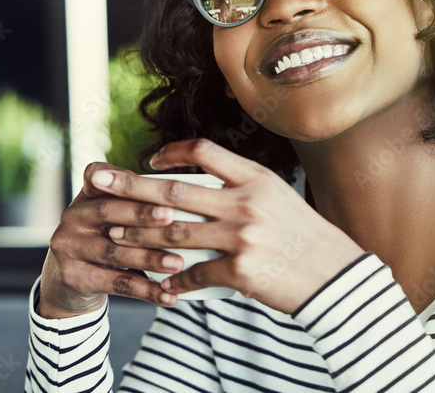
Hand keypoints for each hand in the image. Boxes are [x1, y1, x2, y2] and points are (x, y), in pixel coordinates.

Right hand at [38, 162, 184, 318]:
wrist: (68, 284)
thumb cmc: (105, 239)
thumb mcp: (113, 215)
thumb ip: (137, 199)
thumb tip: (190, 191)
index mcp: (86, 195)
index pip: (103, 177)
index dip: (125, 179)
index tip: (153, 181)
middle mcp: (72, 217)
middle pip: (108, 211)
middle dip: (142, 214)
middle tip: (172, 216)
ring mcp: (69, 247)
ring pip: (114, 252)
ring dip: (149, 258)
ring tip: (178, 263)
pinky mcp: (73, 277)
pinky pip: (115, 284)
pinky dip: (145, 291)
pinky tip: (168, 296)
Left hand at [99, 138, 364, 314]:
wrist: (337, 278)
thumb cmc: (306, 237)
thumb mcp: (280, 198)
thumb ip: (243, 187)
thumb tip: (202, 180)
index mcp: (256, 178)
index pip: (205, 151)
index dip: (172, 152)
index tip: (149, 159)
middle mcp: (246, 202)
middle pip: (175, 189)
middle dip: (129, 184)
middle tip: (97, 180)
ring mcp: (243, 236)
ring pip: (175, 231)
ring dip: (140, 233)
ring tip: (115, 234)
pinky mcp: (241, 271)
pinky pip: (194, 272)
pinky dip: (174, 278)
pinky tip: (161, 283)